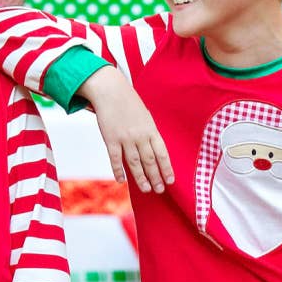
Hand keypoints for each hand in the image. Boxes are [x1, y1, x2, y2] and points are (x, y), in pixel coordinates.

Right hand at [80, 66, 173, 193]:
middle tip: (159, 190)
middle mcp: (140, 136)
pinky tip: (122, 180)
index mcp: (151, 130)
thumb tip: (153, 151)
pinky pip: (116, 159)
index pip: (162, 153)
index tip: (170, 181)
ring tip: (146, 189)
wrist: (111, 91)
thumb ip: (149, 133)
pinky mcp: (111, 139)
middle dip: (156, 177)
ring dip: (141, 178)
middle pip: (150, 161)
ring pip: (135, 163)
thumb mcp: (145, 116)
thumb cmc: (128, 103)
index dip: (167, 168)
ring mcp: (125, 138)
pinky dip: (119, 170)